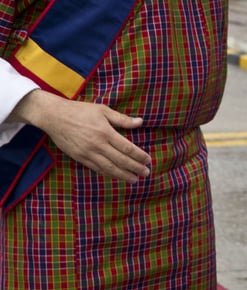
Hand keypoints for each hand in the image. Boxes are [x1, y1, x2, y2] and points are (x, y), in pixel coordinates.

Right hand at [12, 90, 150, 181]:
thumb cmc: (80, 111)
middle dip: (135, 168)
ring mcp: (87, 153)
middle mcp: (97, 145)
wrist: (55, 117)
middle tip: (146, 173)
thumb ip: (122, 119)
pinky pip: (96, 168)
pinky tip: (116, 176)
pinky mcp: (79, 158)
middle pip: (120, 160)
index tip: (148, 160)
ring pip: (108, 168)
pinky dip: (108, 173)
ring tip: (134, 179)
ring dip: (123, 175)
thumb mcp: (103, 110)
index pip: (126, 148)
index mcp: (105, 132)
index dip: (139, 156)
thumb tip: (140, 122)